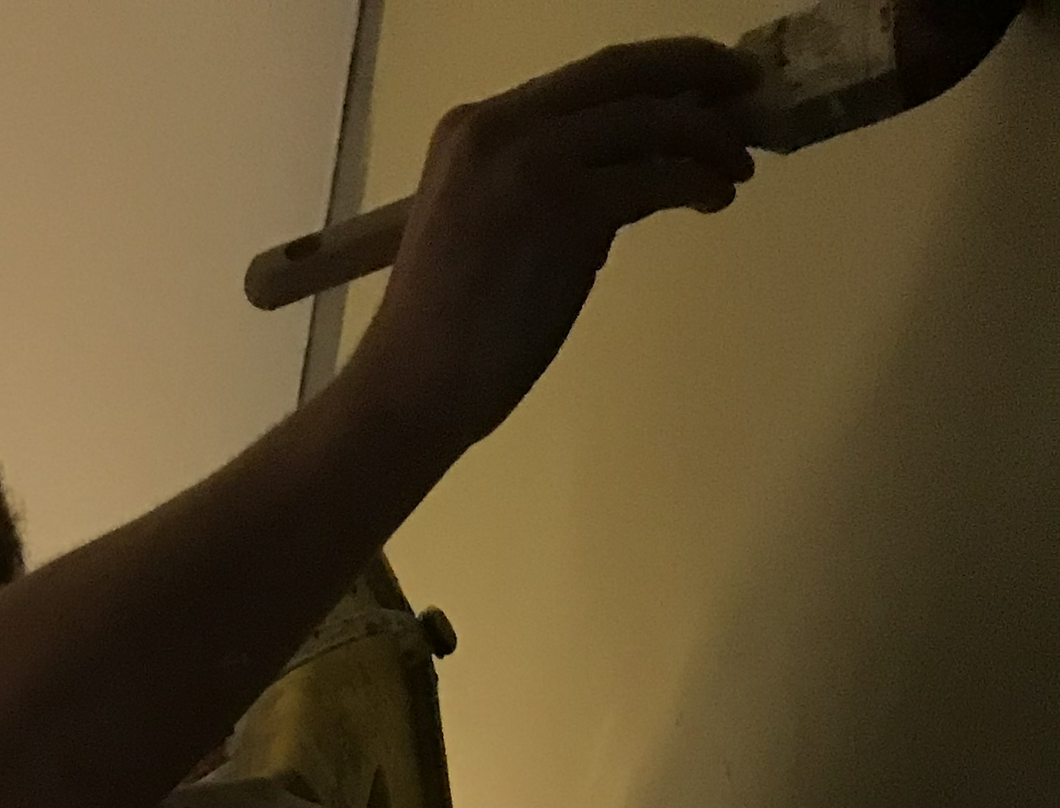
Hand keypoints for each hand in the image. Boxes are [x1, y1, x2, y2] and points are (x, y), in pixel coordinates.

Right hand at [353, 37, 757, 460]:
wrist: (409, 391)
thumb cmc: (442, 337)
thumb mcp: (485, 228)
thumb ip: (545, 186)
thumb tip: (631, 169)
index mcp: (474, 126)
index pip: (584, 78)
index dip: (655, 71)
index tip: (701, 82)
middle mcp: (501, 127)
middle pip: (623, 72)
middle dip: (697, 70)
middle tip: (745, 87)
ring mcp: (532, 162)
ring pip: (650, 118)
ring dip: (708, 136)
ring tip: (737, 164)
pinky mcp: (564, 208)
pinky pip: (656, 175)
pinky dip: (697, 179)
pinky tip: (712, 196)